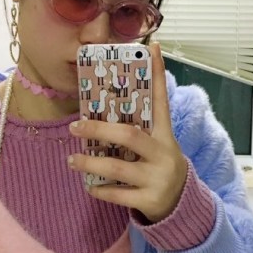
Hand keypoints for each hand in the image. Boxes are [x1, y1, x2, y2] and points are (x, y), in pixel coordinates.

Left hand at [68, 43, 187, 222]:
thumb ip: (137, 129)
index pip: (161, 100)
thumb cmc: (158, 167)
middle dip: (98, 130)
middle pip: (129, 136)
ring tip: (72, 160)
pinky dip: (99, 190)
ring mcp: (156, 179)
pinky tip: (89, 186)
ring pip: (117, 168)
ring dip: (90, 163)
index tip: (152, 47)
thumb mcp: (156, 145)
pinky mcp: (149, 200)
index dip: (158, 74)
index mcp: (164, 135)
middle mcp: (162, 155)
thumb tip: (104, 107)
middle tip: (75, 127)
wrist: (180, 205)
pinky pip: (117, 195)